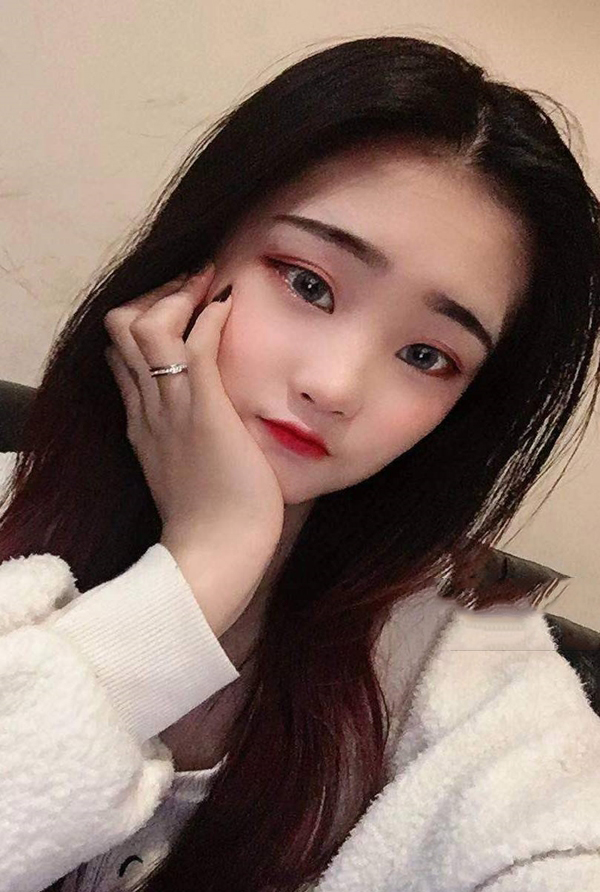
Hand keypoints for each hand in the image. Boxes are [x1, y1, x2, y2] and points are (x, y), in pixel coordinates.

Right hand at [103, 265, 284, 559]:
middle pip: (121, 330)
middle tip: (193, 289)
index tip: (180, 311)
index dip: (144, 323)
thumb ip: (190, 447)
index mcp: (143, 423)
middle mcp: (148, 408)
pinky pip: (193, 345)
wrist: (215, 553)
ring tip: (207, 285)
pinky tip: (229, 303)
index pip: (122, 355)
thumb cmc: (217, 523)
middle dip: (155, 296)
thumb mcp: (191, 477)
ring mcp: (171, 407)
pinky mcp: (202, 410)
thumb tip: (215, 427)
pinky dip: (209, 314)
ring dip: (177, 294)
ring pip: (145, 325)